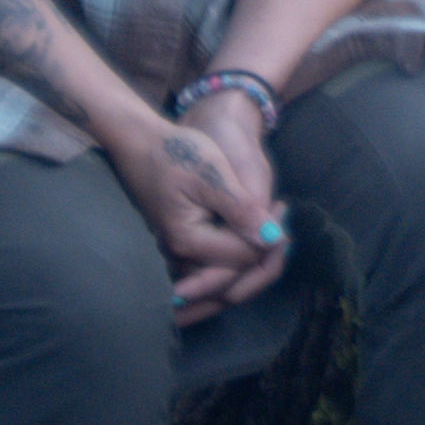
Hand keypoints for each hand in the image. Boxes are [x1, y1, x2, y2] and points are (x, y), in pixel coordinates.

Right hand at [109, 108, 286, 327]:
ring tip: (273, 218)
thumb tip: (272, 239)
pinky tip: (255, 229)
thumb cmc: (176, 153)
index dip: (270, 240)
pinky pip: (215, 269)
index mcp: (188, 240)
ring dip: (256, 259)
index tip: (282, 207)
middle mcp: (181, 257)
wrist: (142, 145)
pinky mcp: (183, 250)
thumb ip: (241, 209)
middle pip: (235, 278)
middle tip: (281, 213)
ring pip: (226, 279)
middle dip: (266, 255)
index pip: (243, 258)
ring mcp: (179, 257)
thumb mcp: (213, 174)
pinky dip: (240, 256)